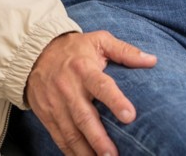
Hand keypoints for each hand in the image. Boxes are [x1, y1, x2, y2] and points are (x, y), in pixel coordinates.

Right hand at [25, 31, 155, 155]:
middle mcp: (68, 88)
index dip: (115, 101)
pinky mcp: (47, 115)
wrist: (34, 52)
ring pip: (71, 132)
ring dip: (86, 151)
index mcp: (84, 69)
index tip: (130, 116)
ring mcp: (56, 104)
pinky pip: (59, 137)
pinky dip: (71, 152)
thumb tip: (152, 60)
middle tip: (113, 155)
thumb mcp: (99, 41)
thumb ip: (124, 51)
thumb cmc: (73, 48)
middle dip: (99, 139)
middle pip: (84, 117)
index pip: (101, 86)